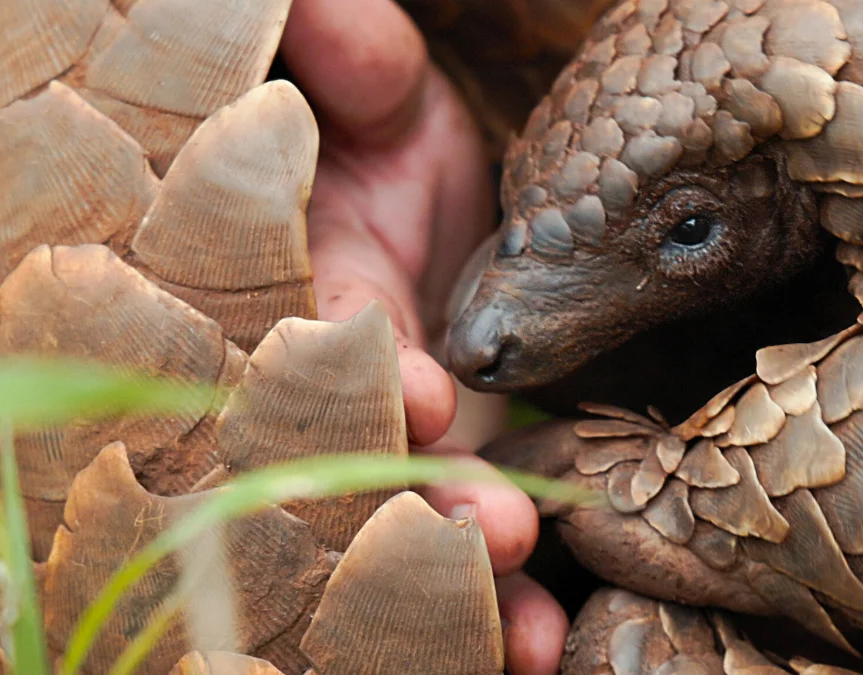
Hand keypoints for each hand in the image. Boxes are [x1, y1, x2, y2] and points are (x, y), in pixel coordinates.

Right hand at [279, 1, 567, 672]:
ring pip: (417, 515)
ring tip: (528, 635)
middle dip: (422, 495)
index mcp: (316, 276)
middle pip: (367, 453)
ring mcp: (398, 424)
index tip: (421, 392)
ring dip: (465, 576)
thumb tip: (340, 28)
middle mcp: (347, 371)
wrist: (402, 182)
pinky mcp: (455, 452)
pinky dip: (500, 595)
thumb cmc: (368, 129)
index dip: (358, 362)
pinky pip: (469, 531)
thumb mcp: (363, 89)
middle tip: (492, 539)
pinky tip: (547, 647)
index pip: (322, 324)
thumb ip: (337, 58)